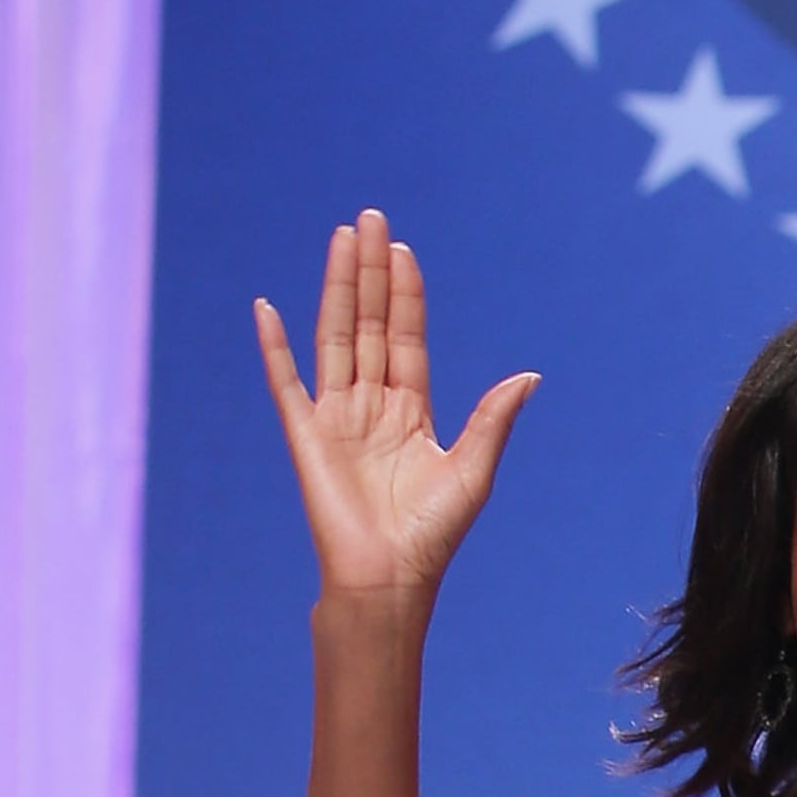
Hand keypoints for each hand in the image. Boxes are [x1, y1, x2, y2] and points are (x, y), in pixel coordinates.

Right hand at [255, 210, 536, 623]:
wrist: (388, 577)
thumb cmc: (431, 534)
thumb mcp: (472, 470)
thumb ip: (493, 419)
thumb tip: (529, 375)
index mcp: (412, 412)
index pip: (407, 337)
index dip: (407, 294)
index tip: (403, 250)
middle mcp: (372, 406)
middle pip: (371, 323)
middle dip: (371, 272)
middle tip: (370, 219)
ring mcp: (336, 416)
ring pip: (335, 336)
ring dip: (337, 288)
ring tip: (339, 240)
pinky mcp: (304, 435)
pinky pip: (285, 381)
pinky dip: (274, 345)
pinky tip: (267, 306)